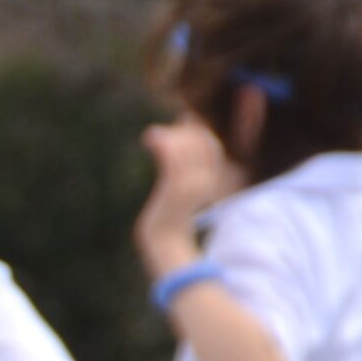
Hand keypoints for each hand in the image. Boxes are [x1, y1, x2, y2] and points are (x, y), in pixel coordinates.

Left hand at [135, 118, 241, 276]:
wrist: (164, 239)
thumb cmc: (170, 216)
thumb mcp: (181, 190)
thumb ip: (183, 168)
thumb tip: (177, 143)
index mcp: (212, 180)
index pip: (211, 146)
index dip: (198, 131)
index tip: (181, 121)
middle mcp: (208, 179)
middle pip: (202, 142)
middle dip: (183, 131)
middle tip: (161, 133)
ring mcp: (194, 183)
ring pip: (188, 147)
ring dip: (170, 136)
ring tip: (152, 135)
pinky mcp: (177, 188)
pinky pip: (172, 158)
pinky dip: (161, 144)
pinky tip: (149, 137)